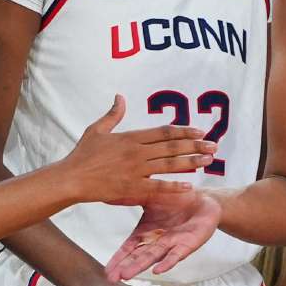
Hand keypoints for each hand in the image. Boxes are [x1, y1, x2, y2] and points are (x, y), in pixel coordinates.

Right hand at [61, 96, 214, 204]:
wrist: (70, 178)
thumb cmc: (82, 154)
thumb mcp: (97, 130)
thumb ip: (113, 114)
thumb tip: (120, 97)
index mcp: (130, 138)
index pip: (163, 132)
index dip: (183, 131)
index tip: (199, 131)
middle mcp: (136, 153)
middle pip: (171, 147)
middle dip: (195, 146)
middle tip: (214, 146)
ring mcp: (135, 171)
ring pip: (169, 165)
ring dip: (191, 162)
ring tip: (208, 160)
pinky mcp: (131, 188)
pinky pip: (157, 187)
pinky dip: (174, 186)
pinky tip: (190, 185)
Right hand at [105, 190, 220, 280]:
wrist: (204, 201)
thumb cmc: (177, 199)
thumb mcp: (151, 196)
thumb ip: (133, 197)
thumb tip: (112, 193)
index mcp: (146, 232)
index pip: (129, 247)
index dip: (118, 259)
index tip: (108, 271)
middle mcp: (156, 241)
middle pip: (138, 256)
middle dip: (126, 266)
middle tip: (112, 278)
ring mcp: (171, 245)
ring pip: (153, 257)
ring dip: (140, 266)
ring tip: (127, 275)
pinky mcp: (187, 245)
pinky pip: (176, 254)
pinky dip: (168, 262)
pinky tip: (158, 270)